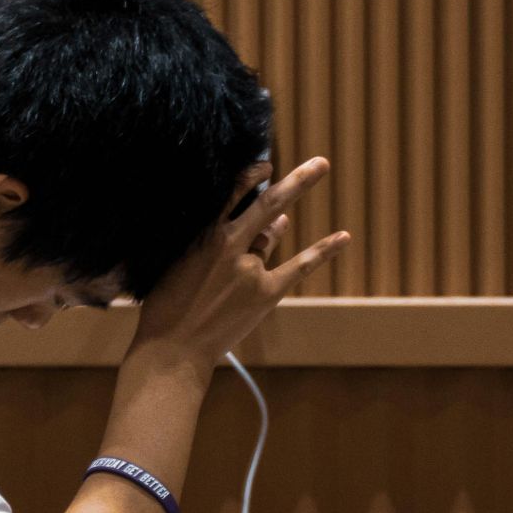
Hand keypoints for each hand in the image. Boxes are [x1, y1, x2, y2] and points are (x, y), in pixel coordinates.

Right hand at [131, 155, 350, 367]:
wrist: (173, 348)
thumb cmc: (168, 305)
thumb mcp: (180, 263)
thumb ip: (209, 241)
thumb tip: (249, 223)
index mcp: (203, 235)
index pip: (233, 193)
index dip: (252, 176)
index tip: (266, 165)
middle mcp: (230, 245)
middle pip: (269, 204)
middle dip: (298, 181)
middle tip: (321, 164)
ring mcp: (250, 269)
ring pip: (272, 235)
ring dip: (279, 225)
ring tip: (286, 217)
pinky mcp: (266, 293)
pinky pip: (299, 266)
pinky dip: (323, 251)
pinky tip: (344, 237)